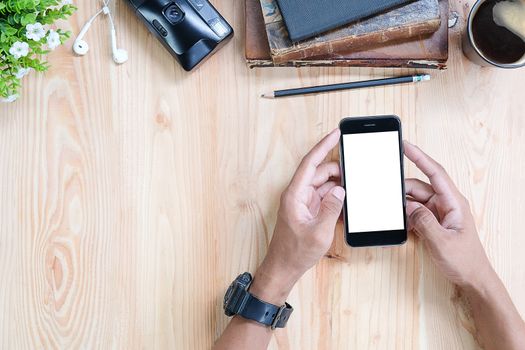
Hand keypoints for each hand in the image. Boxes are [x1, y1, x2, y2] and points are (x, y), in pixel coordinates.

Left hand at [250, 129, 344, 303]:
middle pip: (320, 172)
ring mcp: (303, 202)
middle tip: (357, 172)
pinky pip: (324, 197)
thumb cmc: (294, 252)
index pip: (310, 163)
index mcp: (295, 194)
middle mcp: (297, 194)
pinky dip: (336, 199)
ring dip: (339, 186)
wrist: (283, 268)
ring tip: (355, 189)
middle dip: (339, 171)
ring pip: (324, 185)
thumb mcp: (318, 232)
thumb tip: (340, 190)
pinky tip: (346, 204)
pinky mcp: (308, 210)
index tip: (336, 133)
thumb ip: (331, 209)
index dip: (323, 146)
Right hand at [404, 141, 492, 287]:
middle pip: (418, 186)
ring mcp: (439, 213)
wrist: (473, 279)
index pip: (435, 173)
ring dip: (402, 205)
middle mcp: (446, 204)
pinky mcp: (432, 222)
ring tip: (391, 211)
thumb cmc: (465, 261)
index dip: (420, 157)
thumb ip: (424, 222)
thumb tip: (408, 206)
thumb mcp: (442, 242)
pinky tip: (400, 223)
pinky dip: (405, 215)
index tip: (405, 146)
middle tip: (385, 190)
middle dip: (401, 189)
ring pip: (414, 200)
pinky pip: (414, 212)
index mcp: (454, 202)